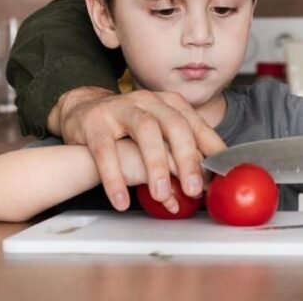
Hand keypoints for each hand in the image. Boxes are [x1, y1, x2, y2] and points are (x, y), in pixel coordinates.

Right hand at [51, 86, 225, 210]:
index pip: (194, 124)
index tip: (220, 172)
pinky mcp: (94, 123)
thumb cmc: (127, 128)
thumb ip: (181, 149)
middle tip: (193, 189)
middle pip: (174, 124)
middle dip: (187, 158)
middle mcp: (148, 101)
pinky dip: (115, 178)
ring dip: (155, 164)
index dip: (210, 148)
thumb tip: (208, 178)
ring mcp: (120, 108)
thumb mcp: (159, 131)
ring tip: (161, 194)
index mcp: (168, 103)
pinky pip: (105, 151)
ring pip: (145, 131)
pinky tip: (122, 200)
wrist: (82, 111)